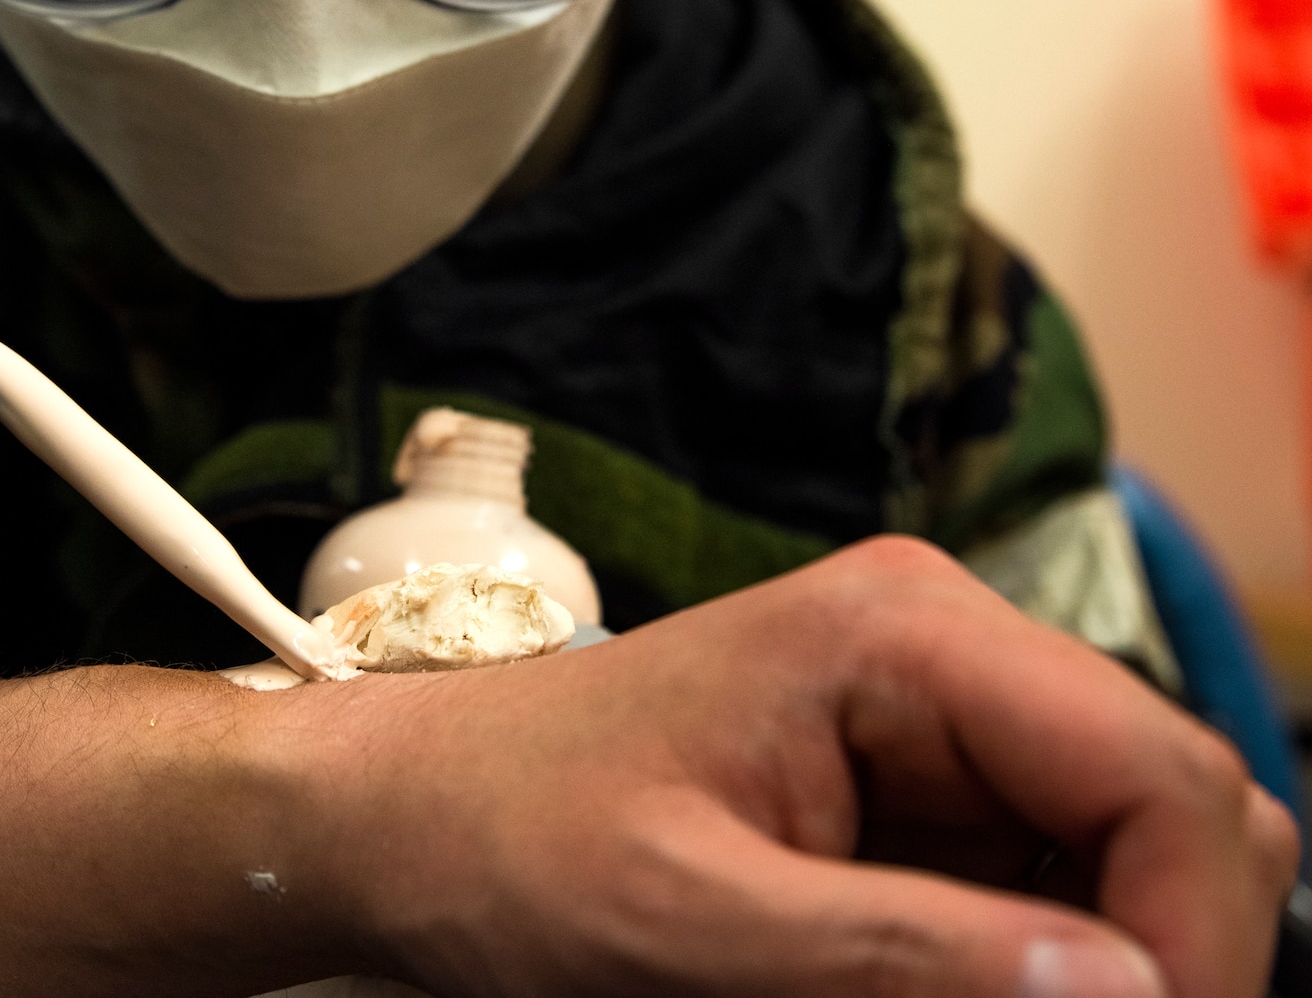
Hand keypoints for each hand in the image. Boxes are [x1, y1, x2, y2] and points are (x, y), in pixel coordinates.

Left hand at [334, 537, 1296, 997]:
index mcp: (905, 634)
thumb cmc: (503, 837)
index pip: (1160, 775)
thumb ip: (907, 958)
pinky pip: (1038, 888)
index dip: (1192, 936)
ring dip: (1086, 964)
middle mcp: (943, 652)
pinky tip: (936, 991)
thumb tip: (1132, 992)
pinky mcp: (909, 792)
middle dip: (1155, 952)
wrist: (403, 817)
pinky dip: (1023, 967)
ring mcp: (932, 721)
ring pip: (1119, 860)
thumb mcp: (689, 921)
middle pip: (1169, 811)